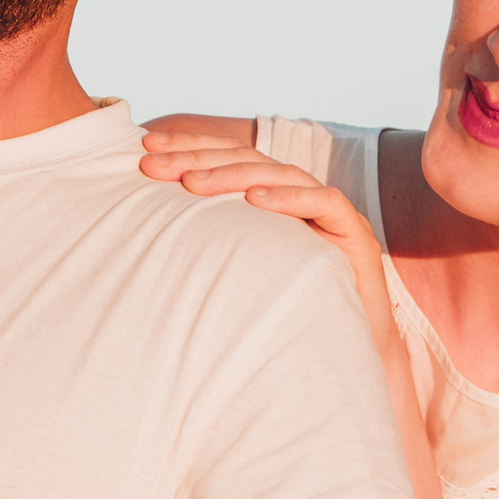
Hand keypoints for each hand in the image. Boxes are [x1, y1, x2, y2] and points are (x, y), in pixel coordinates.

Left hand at [140, 130, 392, 354]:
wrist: (341, 354)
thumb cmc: (281, 318)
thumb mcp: (231, 276)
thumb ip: (202, 247)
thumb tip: (142, 232)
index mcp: (271, 199)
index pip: (227, 158)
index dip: (188, 146)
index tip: (146, 144)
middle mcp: (298, 197)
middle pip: (248, 160)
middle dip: (198, 157)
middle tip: (153, 163)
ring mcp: (328, 213)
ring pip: (282, 174)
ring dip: (234, 175)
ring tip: (191, 183)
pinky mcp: (356, 235)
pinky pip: (325, 203)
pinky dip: (290, 197)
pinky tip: (254, 200)